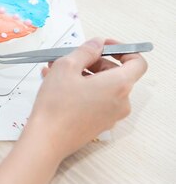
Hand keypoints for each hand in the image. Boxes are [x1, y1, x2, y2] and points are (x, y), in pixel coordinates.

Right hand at [23, 38, 147, 160]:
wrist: (47, 140)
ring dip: (82, 75)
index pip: (137, 62)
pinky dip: (81, 89)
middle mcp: (121, 101)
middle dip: (93, 62)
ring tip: (54, 71)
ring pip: (102, 86)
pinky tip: (57, 86)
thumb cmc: (57, 104)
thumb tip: (97, 44)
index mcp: (119, 85)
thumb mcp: (66, 67)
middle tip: (69, 58)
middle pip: (115, 73)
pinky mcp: (99, 123)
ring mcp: (111, 115)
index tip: (101, 46)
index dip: (121, 49)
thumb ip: (85, 51)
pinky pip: (95, 100)